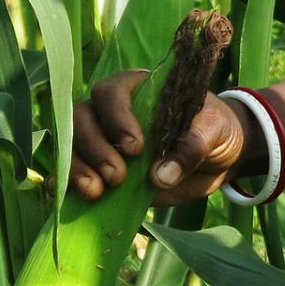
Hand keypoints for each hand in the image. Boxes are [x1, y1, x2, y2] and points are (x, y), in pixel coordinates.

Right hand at [69, 69, 260, 205]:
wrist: (216, 158)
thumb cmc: (213, 129)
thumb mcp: (213, 130)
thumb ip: (191, 146)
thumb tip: (161, 176)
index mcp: (138, 88)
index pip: (111, 92)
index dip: (116, 117)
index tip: (135, 147)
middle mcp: (111, 111)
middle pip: (82, 119)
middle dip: (94, 148)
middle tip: (117, 176)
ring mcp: (101, 140)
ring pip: (71, 145)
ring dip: (77, 168)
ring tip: (96, 191)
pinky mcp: (100, 168)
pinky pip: (70, 171)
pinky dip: (68, 183)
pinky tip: (78, 197)